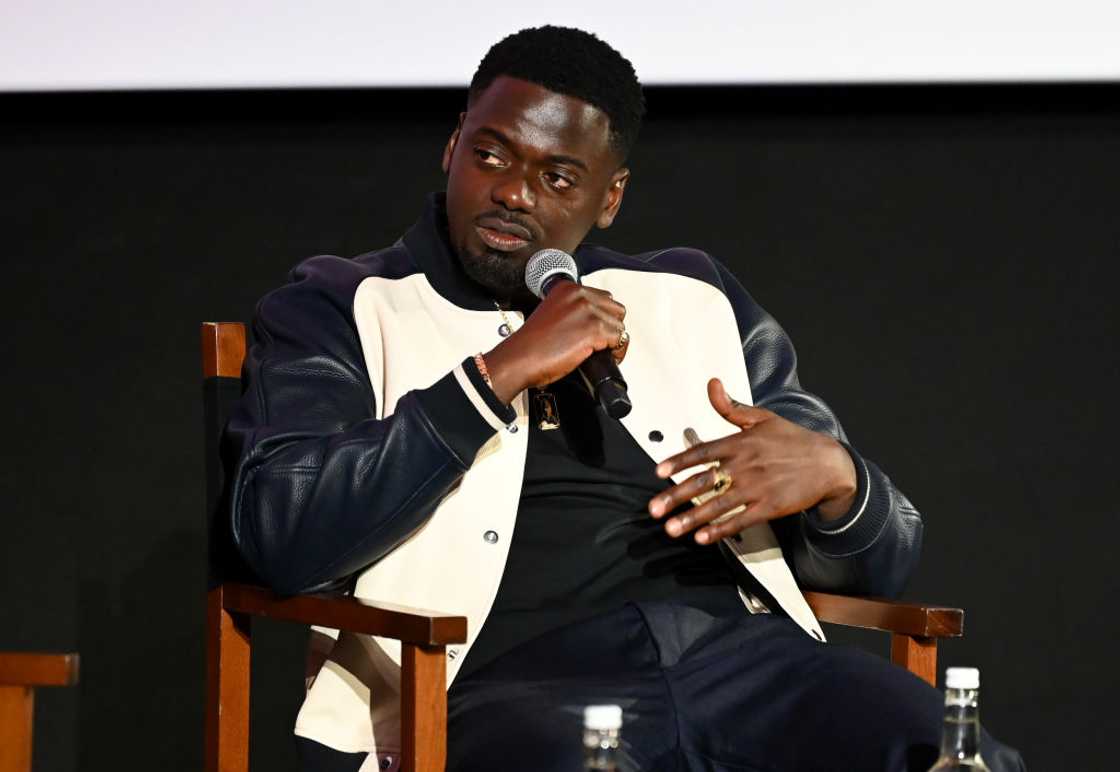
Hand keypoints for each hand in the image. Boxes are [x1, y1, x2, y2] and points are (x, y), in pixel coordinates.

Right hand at [483, 281, 627, 403]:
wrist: (519, 359)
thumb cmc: (531, 343)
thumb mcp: (552, 313)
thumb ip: (571, 311)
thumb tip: (590, 321)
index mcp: (567, 288)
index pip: (603, 298)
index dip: (603, 317)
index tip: (597, 329)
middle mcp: (579, 295)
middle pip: (615, 309)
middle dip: (611, 327)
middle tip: (601, 342)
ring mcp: (587, 311)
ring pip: (619, 325)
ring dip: (614, 341)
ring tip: (601, 351)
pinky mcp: (594, 329)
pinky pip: (620, 339)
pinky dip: (616, 352)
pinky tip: (601, 357)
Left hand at [647, 378, 856, 543]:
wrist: (829, 463)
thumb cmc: (793, 440)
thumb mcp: (762, 418)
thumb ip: (731, 407)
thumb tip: (712, 385)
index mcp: (740, 443)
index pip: (703, 452)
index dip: (679, 461)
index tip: (659, 471)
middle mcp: (745, 465)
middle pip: (704, 482)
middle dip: (676, 496)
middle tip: (654, 509)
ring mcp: (757, 488)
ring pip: (718, 505)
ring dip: (693, 518)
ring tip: (672, 529)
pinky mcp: (770, 507)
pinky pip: (740, 520)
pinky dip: (721, 530)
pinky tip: (703, 538)